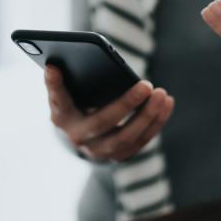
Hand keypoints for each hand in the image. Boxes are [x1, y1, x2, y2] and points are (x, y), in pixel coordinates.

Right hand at [44, 65, 174, 160]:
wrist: (84, 134)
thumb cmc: (79, 102)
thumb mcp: (70, 92)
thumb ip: (66, 81)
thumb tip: (56, 64)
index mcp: (62, 116)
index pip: (58, 100)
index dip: (55, 85)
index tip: (54, 67)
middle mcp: (77, 137)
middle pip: (103, 122)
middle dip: (126, 104)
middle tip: (146, 84)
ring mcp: (98, 150)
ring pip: (126, 137)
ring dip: (148, 115)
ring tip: (162, 94)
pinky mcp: (118, 156)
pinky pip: (141, 141)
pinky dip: (156, 122)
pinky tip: (167, 103)